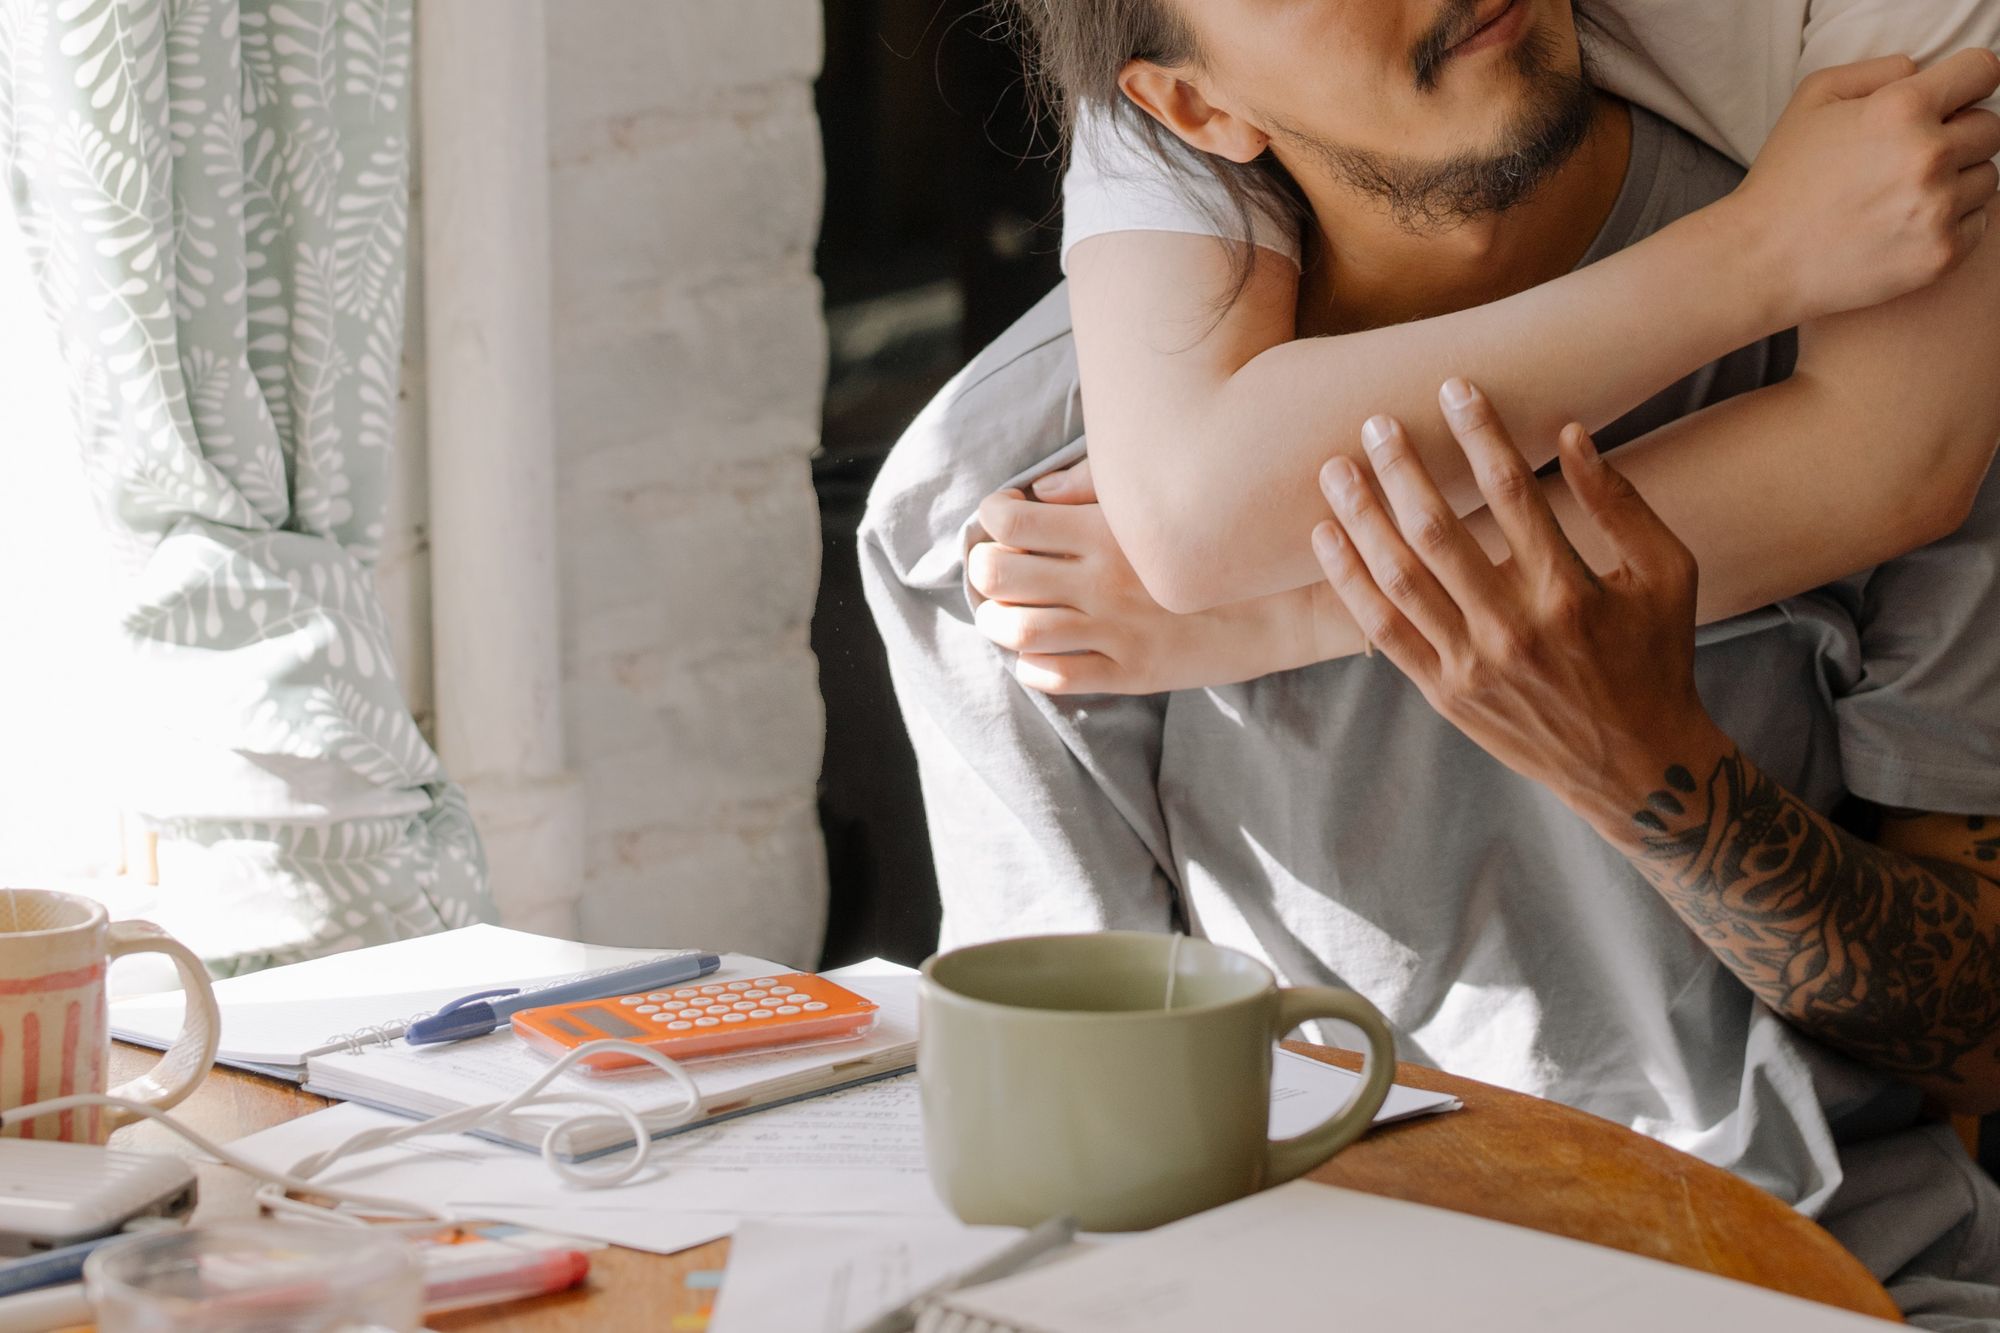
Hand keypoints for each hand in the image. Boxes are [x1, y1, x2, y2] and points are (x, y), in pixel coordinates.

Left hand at [970, 460, 1354, 693]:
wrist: (1290, 599)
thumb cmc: (1225, 536)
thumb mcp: (1163, 500)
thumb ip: (1098, 488)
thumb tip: (1039, 492)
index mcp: (1106, 529)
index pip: (1010, 521)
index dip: (992, 518)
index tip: (1005, 520)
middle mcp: (1102, 579)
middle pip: (998, 574)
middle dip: (983, 570)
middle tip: (995, 569)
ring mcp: (1115, 629)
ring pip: (1017, 629)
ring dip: (996, 621)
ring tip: (1003, 615)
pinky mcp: (1133, 672)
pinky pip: (1055, 678)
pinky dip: (1030, 667)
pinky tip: (1040, 653)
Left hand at [1310, 380, 1726, 826]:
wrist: (1633, 765)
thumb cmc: (1655, 655)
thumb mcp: (1666, 574)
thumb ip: (1621, 502)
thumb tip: (1571, 431)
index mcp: (1571, 592)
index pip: (1514, 493)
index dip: (1481, 434)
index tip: (1455, 389)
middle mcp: (1514, 628)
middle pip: (1439, 532)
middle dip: (1402, 470)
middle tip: (1374, 422)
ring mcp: (1472, 665)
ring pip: (1399, 578)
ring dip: (1362, 518)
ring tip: (1335, 469)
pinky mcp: (1444, 692)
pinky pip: (1383, 630)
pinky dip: (1351, 581)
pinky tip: (1327, 537)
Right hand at [1732, 49, 1999, 322]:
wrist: (1759, 261)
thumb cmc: (1782, 179)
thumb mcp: (1811, 100)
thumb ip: (1875, 71)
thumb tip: (1920, 73)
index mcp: (1900, 110)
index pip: (1982, 72)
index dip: (1965, 83)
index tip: (1948, 102)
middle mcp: (1928, 156)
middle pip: (1990, 127)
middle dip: (1957, 136)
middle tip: (1911, 159)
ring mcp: (1938, 209)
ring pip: (1986, 177)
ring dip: (1956, 181)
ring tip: (1905, 196)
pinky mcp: (1941, 254)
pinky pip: (1977, 224)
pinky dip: (1949, 223)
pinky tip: (1906, 226)